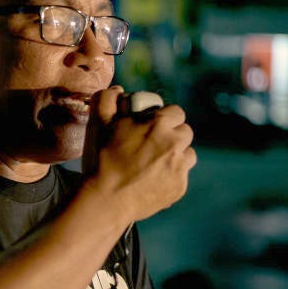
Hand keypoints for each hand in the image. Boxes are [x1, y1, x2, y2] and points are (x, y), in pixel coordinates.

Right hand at [81, 87, 195, 222]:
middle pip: (185, 132)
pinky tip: (153, 180)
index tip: (154, 126)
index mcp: (159, 124)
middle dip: (173, 136)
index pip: (176, 112)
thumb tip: (117, 90)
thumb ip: (107, 100)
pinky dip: (171, 176)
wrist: (106, 199)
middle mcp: (175, 143)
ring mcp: (179, 167)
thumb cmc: (102, 159)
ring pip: (188, 154)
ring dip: (176, 155)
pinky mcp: (180, 187)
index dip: (166, 118)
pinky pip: (182, 176)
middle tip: (155, 145)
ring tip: (156, 163)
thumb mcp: (99, 125)